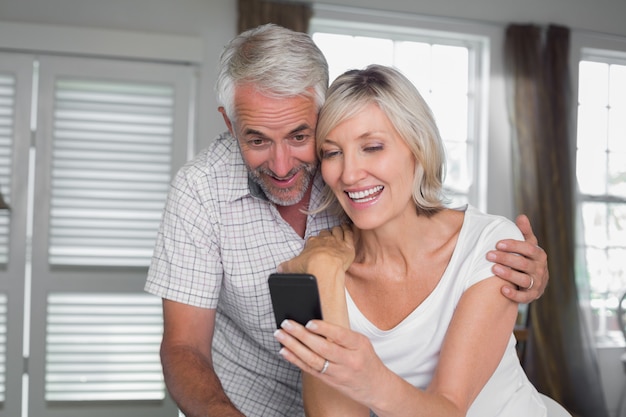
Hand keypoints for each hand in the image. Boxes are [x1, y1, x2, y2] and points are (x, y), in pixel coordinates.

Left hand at [274, 319, 388, 407]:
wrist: (377, 387)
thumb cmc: (367, 360)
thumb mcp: (361, 343)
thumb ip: (342, 335)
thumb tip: (313, 323)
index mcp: (359, 345)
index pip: (340, 336)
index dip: (324, 329)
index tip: (309, 323)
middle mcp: (349, 360)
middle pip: (322, 348)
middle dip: (301, 335)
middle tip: (286, 324)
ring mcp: (339, 373)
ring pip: (313, 360)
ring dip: (293, 346)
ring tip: (280, 335)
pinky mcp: (330, 381)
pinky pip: (310, 369)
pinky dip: (295, 360)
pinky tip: (284, 351)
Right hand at [278, 224, 354, 275]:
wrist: (324, 267)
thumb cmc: (309, 266)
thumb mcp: (293, 266)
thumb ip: (286, 266)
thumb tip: (279, 269)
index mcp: (312, 243)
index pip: (313, 239)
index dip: (314, 241)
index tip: (314, 243)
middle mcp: (325, 240)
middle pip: (325, 233)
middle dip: (326, 234)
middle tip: (327, 238)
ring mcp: (337, 241)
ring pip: (338, 231)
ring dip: (338, 229)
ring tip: (339, 229)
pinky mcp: (348, 246)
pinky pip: (349, 234)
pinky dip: (348, 230)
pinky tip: (347, 228)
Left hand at [487, 214, 548, 303]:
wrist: (535, 282)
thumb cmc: (527, 259)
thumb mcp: (528, 245)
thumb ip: (525, 232)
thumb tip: (521, 216)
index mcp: (539, 255)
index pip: (529, 249)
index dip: (514, 245)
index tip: (498, 243)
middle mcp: (540, 270)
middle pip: (523, 264)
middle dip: (506, 258)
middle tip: (489, 255)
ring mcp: (537, 284)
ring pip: (524, 280)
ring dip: (509, 274)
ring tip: (494, 269)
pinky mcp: (532, 296)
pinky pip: (524, 297)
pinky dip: (514, 294)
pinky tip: (502, 289)